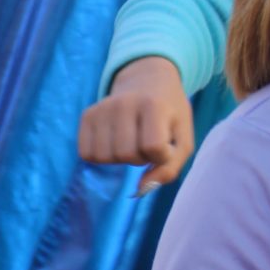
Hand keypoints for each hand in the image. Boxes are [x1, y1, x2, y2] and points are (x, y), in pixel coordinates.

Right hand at [78, 56, 193, 191]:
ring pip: (103, 156)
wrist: (148, 80)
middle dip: (139, 158)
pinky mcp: (87, 114)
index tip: (166, 145)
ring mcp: (102, 107)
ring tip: (130, 142)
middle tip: (146, 143)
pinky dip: (101, 156)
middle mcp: (124, 103)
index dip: (161, 155)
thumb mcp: (183, 140)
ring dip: (119, 158)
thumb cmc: (170, 116)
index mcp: (153, 105)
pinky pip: (86, 152)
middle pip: (125, 154)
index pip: (153, 147)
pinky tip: (113, 143)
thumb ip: (169, 169)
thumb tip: (140, 189)